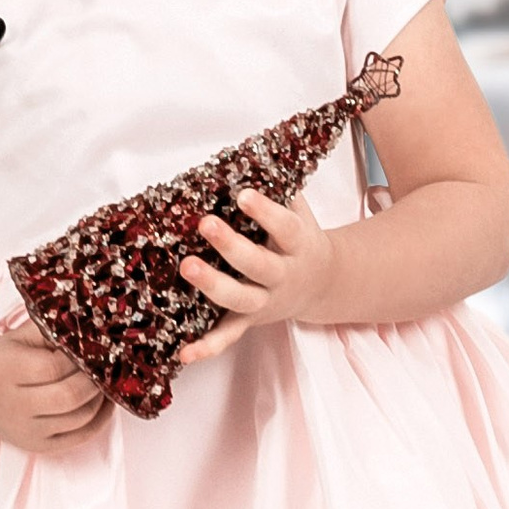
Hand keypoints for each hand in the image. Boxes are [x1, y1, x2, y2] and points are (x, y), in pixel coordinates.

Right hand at [0, 317, 110, 451]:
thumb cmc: (3, 361)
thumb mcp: (18, 337)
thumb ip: (49, 330)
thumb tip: (87, 328)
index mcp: (4, 371)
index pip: (51, 368)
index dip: (76, 358)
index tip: (87, 348)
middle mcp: (13, 406)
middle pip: (68, 397)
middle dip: (94, 380)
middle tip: (105, 365)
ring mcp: (27, 431)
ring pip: (79, 418)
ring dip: (100, 398)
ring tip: (104, 380)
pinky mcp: (39, 447)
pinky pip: (80, 437)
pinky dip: (100, 419)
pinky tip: (103, 401)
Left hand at [177, 189, 341, 353]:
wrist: (323, 284)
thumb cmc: (300, 239)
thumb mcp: (299, 210)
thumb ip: (277, 188)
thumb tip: (247, 156)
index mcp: (298, 246)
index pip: (285, 228)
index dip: (266, 213)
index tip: (243, 194)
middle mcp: (283, 277)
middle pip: (259, 266)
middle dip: (232, 246)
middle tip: (206, 224)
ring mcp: (265, 302)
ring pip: (240, 299)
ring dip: (213, 285)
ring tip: (188, 266)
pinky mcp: (249, 321)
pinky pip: (227, 337)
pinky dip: (207, 347)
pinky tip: (184, 352)